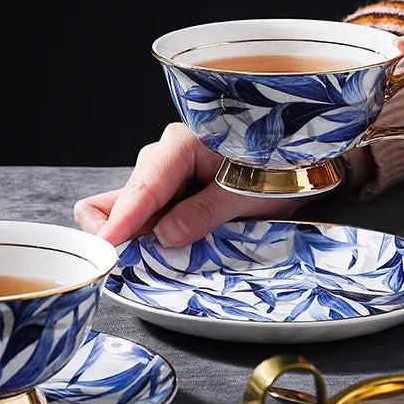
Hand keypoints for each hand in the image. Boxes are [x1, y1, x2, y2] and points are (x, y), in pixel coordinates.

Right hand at [74, 123, 305, 246]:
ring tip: (183, 247)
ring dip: (144, 236)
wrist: (298, 157)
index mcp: (181, 145)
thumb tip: (165, 235)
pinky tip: (179, 242)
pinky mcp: (170, 192)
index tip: (106, 245)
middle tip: (143, 258)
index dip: (121, 220)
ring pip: (133, 209)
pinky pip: (148, 215)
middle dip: (124, 231)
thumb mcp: (246, 193)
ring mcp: (165, 175)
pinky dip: (155, 234)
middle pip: (124, 198)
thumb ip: (204, 213)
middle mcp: (164, 157)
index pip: (142, 188)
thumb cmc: (277, 165)